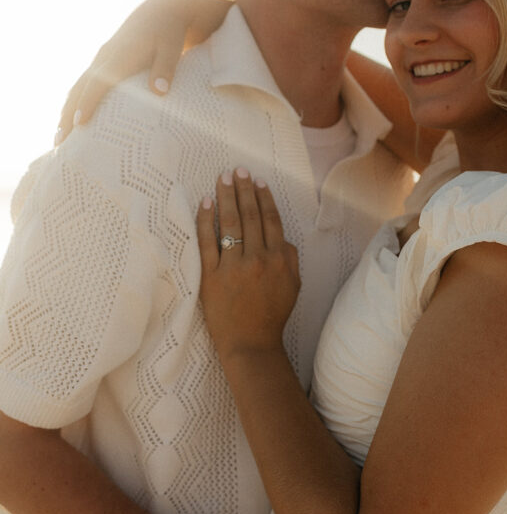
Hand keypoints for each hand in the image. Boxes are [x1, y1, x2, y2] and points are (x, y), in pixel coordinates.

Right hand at [55, 0, 230, 143]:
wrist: (160, 11)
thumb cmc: (168, 32)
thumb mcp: (172, 48)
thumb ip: (165, 69)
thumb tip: (159, 91)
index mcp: (120, 55)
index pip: (99, 82)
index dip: (88, 102)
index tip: (79, 123)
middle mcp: (104, 58)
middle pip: (79, 89)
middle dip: (68, 115)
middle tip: (60, 142)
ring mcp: (101, 60)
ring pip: (77, 88)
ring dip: (66, 113)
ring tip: (60, 139)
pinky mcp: (103, 64)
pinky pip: (83, 86)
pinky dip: (74, 104)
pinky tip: (70, 121)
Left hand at [198, 169, 300, 357]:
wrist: (250, 344)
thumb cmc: (272, 316)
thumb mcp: (293, 286)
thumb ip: (290, 258)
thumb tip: (282, 236)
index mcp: (279, 260)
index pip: (271, 220)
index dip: (264, 197)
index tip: (257, 181)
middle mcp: (258, 259)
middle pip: (251, 216)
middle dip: (244, 189)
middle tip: (238, 169)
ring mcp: (234, 267)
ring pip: (231, 223)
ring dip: (227, 197)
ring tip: (223, 178)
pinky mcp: (212, 276)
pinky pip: (207, 242)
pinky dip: (206, 220)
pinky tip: (205, 203)